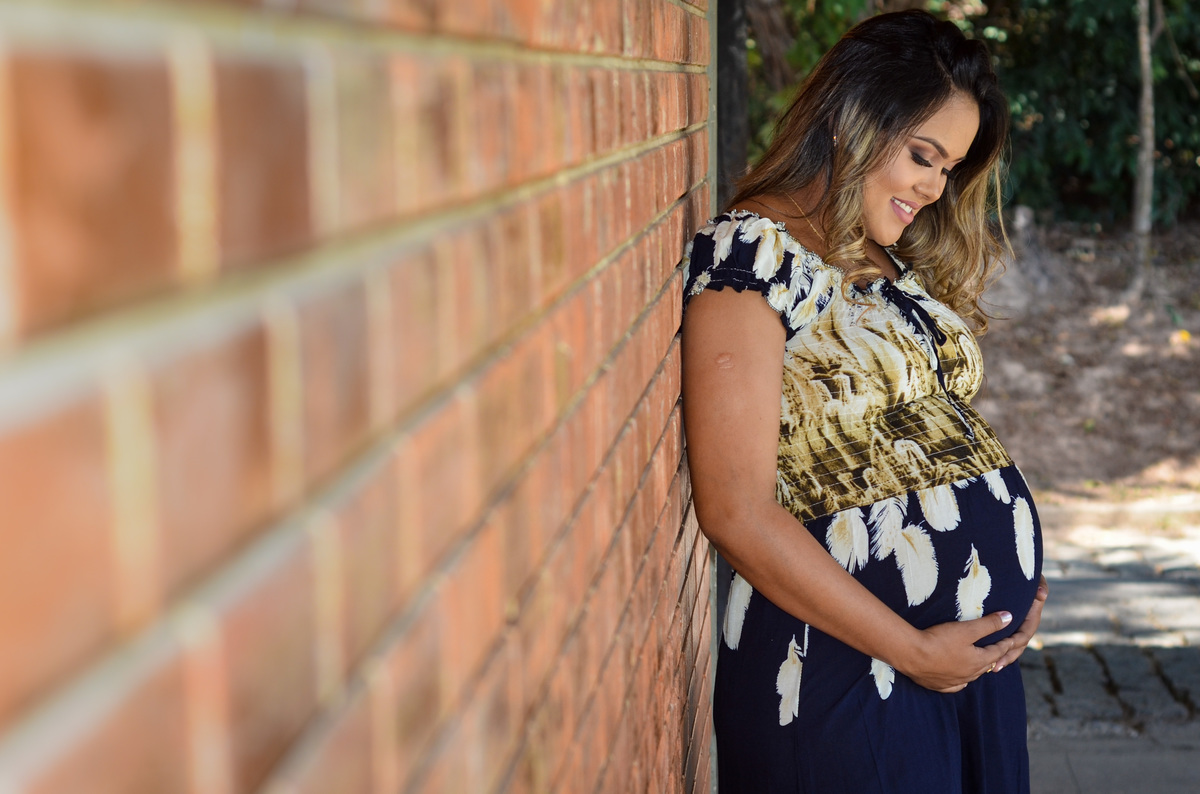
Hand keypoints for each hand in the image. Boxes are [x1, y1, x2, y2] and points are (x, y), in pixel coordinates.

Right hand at [894, 611, 1014, 692]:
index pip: (997, 652)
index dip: (1005, 644)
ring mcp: (954, 682)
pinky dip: (961, 682)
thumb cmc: (939, 640)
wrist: (911, 655)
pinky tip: (960, 680)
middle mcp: (969, 675)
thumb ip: (988, 624)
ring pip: (972, 676)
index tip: (1012, 639)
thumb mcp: (966, 629)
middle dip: (994, 657)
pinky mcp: (939, 685)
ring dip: (978, 669)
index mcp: (978, 661)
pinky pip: (955, 686)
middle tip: (998, 650)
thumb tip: (1009, 617)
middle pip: (986, 665)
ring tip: (979, 663)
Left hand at [993, 575, 1048, 672]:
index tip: (1005, 648)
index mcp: (1030, 617)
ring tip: (992, 668)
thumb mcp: (1034, 577)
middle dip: (1007, 656)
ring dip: (1003, 658)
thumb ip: (1040, 583)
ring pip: (1010, 648)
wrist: (1008, 571)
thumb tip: (1041, 595)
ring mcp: (1014, 629)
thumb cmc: (1022, 574)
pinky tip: (985, 661)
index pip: (1025, 633)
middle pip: (1017, 646)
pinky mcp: (1004, 630)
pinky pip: (1001, 644)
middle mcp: (1023, 625)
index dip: (1015, 642)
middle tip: (995, 666)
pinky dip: (995, 652)